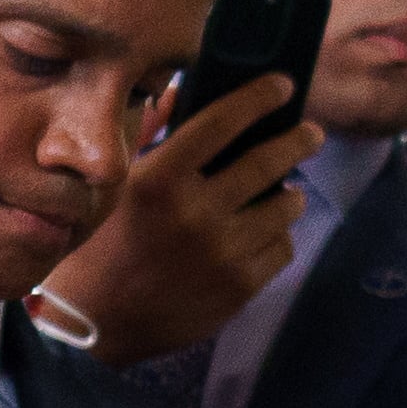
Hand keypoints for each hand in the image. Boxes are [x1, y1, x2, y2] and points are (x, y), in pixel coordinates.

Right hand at [32, 79, 324, 368]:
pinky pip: (283, 247)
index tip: (282, 85)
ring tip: (283, 191)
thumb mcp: (117, 186)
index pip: (222, 122)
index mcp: (160, 180)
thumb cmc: (100, 245)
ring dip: (289, 194)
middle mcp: (197, 213)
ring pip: (285, 206)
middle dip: (298, 140)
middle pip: (269, 161)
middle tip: (311, 133)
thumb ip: (153, 137)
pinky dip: (278, 235)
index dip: (259, 97)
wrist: (95, 322)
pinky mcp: (241, 286)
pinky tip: (263, 232)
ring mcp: (223, 252)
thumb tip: (181, 90)